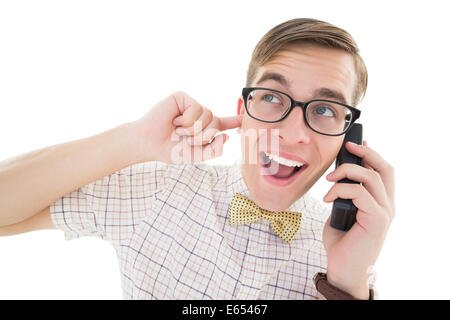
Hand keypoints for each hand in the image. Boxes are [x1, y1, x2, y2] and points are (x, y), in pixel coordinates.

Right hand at [132, 91, 241, 163]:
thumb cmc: (168, 150)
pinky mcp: (183, 97)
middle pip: (216, 123)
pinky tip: (174, 121)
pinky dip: (186, 120)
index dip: (236, 120)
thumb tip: (226, 136)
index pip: (224, 123)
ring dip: (192, 130)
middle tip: (183, 138)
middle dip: (201, 136)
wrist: (148, 143)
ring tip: (178, 130)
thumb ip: (213, 150)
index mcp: (204, 129)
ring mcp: (192, 105)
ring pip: (208, 116)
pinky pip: (196, 109)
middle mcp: (200, 115)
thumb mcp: (194, 156)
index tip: (248, 118)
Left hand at [322, 141, 394, 298]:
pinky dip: (340, 190)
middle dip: (367, 152)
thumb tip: (338, 175)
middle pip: (385, 168)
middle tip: (348, 147)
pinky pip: (360, 193)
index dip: (372, 154)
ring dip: (348, 171)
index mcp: (381, 202)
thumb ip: (345, 194)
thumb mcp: (341, 210)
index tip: (356, 144)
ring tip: (329, 178)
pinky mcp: (378, 220)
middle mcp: (387, 205)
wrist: (342, 267)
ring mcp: (385, 213)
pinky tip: (327, 199)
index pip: (383, 171)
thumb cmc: (340, 240)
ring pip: (372, 177)